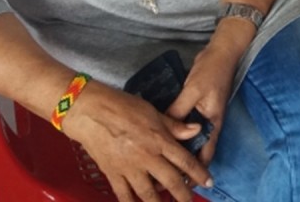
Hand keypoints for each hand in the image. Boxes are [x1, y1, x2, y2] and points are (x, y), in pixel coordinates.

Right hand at [61, 82, 212, 201]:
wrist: (90, 113)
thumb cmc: (123, 107)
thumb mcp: (152, 112)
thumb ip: (174, 125)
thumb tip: (197, 129)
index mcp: (159, 140)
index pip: (185, 161)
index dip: (199, 173)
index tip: (209, 183)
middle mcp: (147, 157)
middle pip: (171, 181)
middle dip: (183, 195)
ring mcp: (129, 168)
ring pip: (148, 193)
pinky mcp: (113, 174)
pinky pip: (124, 194)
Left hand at [166, 41, 240, 165]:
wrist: (221, 52)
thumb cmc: (211, 71)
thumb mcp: (194, 90)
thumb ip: (179, 109)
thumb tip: (163, 128)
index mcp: (213, 123)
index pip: (205, 154)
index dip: (195, 171)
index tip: (183, 183)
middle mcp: (209, 123)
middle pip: (197, 150)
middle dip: (185, 165)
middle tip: (166, 176)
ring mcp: (203, 115)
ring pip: (191, 139)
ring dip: (180, 150)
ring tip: (164, 161)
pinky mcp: (196, 107)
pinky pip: (186, 126)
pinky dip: (177, 134)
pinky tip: (165, 137)